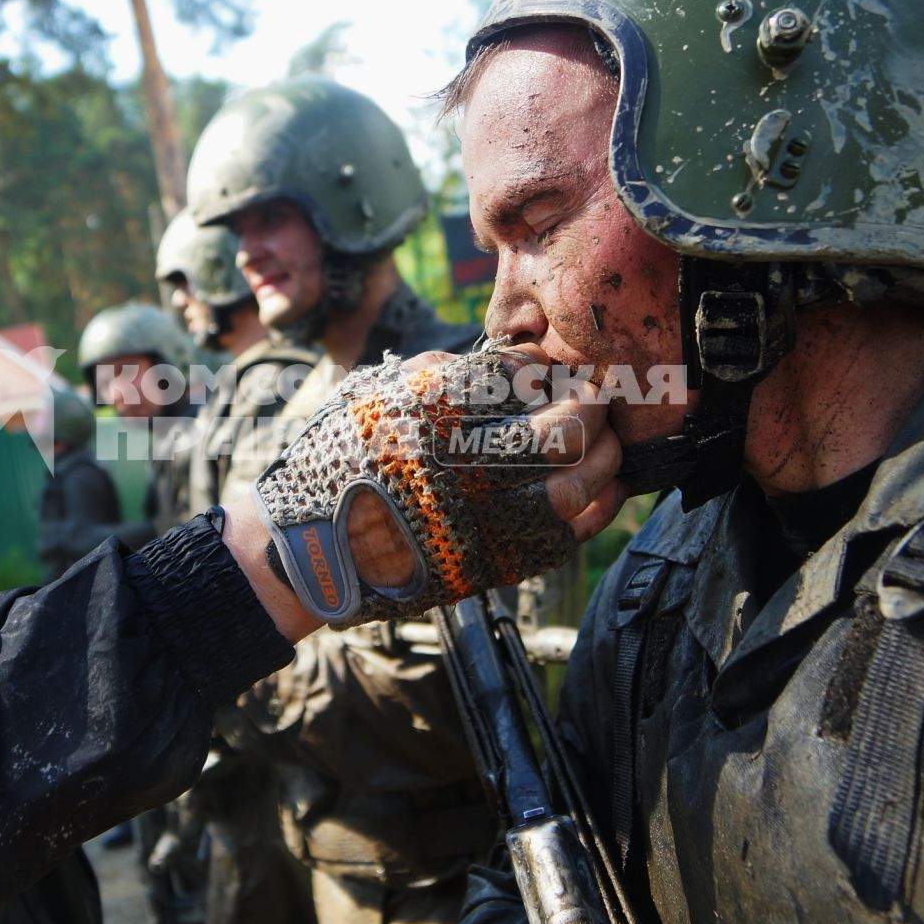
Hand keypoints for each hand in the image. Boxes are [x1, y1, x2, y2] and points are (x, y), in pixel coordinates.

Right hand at [244, 348, 627, 633]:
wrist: (315, 548)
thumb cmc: (348, 459)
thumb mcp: (385, 393)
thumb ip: (450, 371)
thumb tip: (520, 363)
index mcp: (439, 405)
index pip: (527, 375)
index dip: (554, 371)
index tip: (564, 371)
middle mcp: (469, 457)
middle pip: (569, 423)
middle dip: (594, 406)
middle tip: (600, 398)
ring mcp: (488, 514)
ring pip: (581, 478)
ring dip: (607, 455)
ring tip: (607, 442)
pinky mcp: (497, 559)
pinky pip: (570, 530)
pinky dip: (598, 506)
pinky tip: (606, 488)